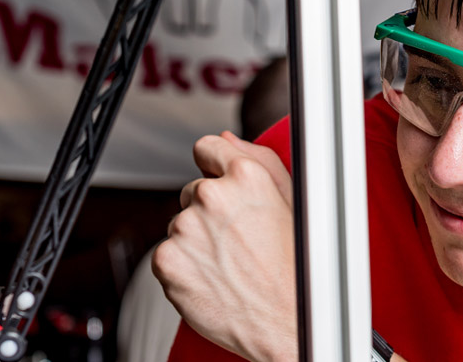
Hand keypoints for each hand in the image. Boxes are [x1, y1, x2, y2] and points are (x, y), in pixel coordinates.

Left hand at [153, 131, 296, 361]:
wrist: (287, 322)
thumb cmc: (296, 266)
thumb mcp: (292, 202)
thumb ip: (258, 161)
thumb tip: (226, 140)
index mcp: (246, 176)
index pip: (206, 147)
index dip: (213, 167)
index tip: (220, 185)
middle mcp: (212, 196)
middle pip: (192, 192)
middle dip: (208, 213)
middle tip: (237, 243)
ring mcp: (186, 228)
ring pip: (180, 226)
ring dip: (196, 242)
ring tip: (229, 265)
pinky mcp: (167, 260)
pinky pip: (167, 255)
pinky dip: (183, 269)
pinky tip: (213, 280)